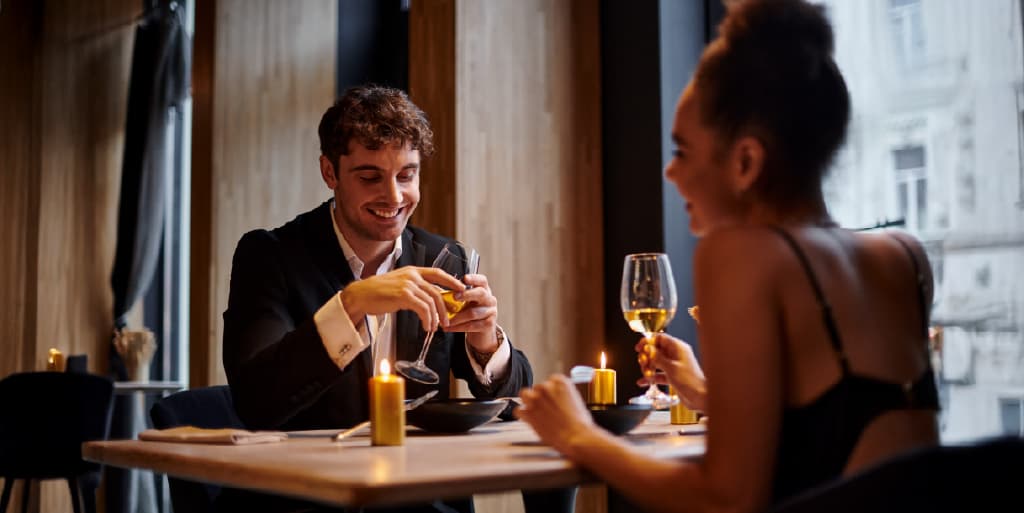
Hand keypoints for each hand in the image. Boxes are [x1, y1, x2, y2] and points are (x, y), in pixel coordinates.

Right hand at [339, 267, 465, 331]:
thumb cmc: (378, 293)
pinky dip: (427, 319)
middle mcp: (412, 275)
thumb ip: (415, 289)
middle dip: (445, 308)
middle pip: (437, 291)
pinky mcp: (403, 295)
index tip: (462, 289)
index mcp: (412, 271)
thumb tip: (430, 299)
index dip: (452, 280)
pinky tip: (426, 326)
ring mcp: (408, 284)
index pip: (437, 272)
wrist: (360, 295)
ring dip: (436, 317)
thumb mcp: (400, 286)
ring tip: (434, 327)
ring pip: (431, 302)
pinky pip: (423, 308)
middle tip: (447, 321)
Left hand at [446, 274, 498, 352]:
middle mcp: (489, 299)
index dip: (474, 278)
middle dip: (466, 294)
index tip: (464, 278)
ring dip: (456, 317)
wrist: (481, 332)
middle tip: (454, 296)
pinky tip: (448, 328)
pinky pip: (471, 325)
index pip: (482, 281)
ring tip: (444, 320)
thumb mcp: (466, 302)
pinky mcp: (488, 325)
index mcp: (484, 290)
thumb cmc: (470, 312)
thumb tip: (437, 292)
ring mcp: (491, 312)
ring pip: (472, 313)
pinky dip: (457, 327)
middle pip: (480, 293)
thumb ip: (457, 295)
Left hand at [516, 375, 595, 456]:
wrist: (576, 436)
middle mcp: (546, 387)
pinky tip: (529, 420)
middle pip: (538, 387)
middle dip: (540, 397)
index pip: (551, 380)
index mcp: (560, 382)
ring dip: (528, 402)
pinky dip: (523, 415)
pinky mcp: (528, 412)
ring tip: (535, 411)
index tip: (553, 399)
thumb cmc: (579, 423)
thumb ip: (564, 395)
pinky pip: (518, 410)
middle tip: (546, 409)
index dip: (552, 391)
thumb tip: (557, 398)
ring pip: (524, 394)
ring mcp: (536, 399)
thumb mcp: (576, 401)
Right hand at [634, 333, 706, 410]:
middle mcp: (676, 355)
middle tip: (644, 364)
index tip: (639, 347)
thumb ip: (657, 357)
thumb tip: (647, 348)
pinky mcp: (672, 376)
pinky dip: (651, 377)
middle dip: (647, 357)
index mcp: (678, 348)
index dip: (648, 341)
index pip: (660, 338)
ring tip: (647, 376)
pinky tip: (643, 382)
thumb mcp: (671, 368)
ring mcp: (674, 365)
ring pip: (656, 362)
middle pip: (656, 350)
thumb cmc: (691, 381)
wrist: (700, 398)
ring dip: (648, 368)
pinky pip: (658, 374)